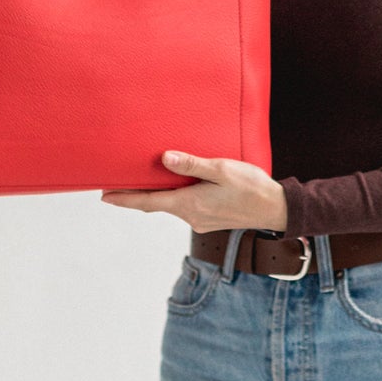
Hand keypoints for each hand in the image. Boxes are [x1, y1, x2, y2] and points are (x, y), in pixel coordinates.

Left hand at [100, 150, 287, 234]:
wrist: (276, 209)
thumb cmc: (251, 187)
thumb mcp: (221, 170)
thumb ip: (192, 165)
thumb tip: (164, 159)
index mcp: (189, 204)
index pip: (148, 202)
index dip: (125, 199)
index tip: (105, 197)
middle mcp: (191, 216)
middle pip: (156, 205)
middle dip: (135, 197)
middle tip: (114, 188)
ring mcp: (200, 220)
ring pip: (172, 206)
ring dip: (157, 196)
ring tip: (145, 180)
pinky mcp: (210, 220)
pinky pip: (186, 207)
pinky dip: (175, 197)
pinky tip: (178, 186)